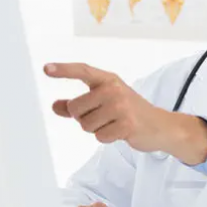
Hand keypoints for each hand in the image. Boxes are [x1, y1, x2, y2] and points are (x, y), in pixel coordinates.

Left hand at [45, 62, 168, 151]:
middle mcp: (114, 90)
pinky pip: (100, 136)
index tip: (46, 69)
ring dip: (97, 129)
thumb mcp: (105, 103)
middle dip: (84, 118)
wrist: (161, 126)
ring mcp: (121, 107)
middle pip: (76, 108)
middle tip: (105, 117)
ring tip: (114, 124)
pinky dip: (107, 137)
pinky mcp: (127, 124)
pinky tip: (121, 132)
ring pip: (86, 125)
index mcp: (109, 80)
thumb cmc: (130, 112)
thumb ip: (79, 104)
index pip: (83, 71)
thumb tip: (56, 106)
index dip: (64, 70)